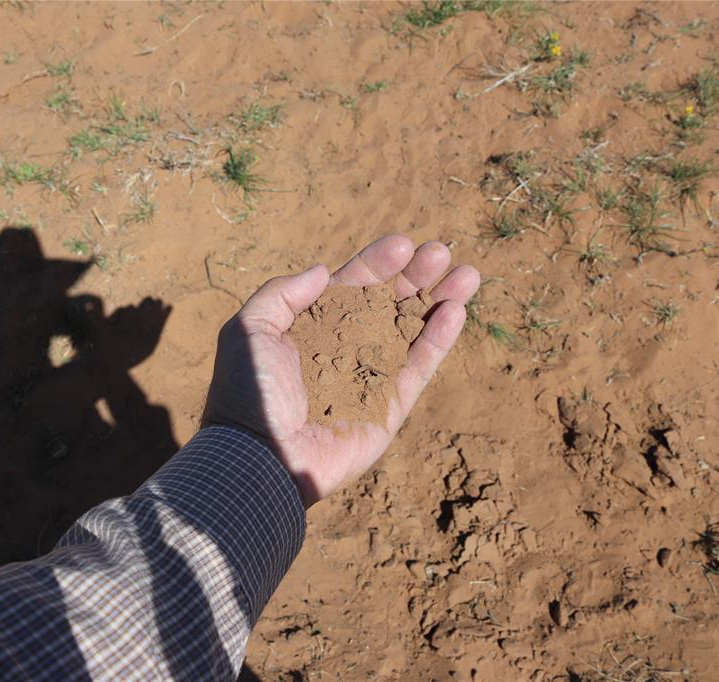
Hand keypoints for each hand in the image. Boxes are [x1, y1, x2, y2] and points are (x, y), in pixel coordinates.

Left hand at [202, 236, 479, 505]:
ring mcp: (370, 376)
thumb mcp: (250, 329)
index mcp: (311, 327)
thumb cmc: (250, 390)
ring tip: (468, 274)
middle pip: (388, 304)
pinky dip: (438, 340)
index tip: (404, 243)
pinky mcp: (390, 406)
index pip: (352, 287)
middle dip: (415, 276)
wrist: (261, 453)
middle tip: (440, 251)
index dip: (378, 264)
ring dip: (438, 301)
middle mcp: (344, 347)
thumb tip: (325, 271)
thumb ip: (283, 293)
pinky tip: (455, 311)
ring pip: (412, 332)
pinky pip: (419, 368)